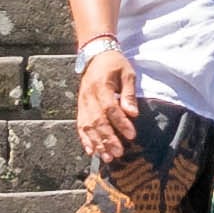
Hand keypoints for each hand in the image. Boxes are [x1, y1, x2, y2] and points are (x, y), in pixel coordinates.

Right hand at [71, 38, 137, 159]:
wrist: (95, 55)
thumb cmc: (115, 64)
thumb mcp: (127, 74)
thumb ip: (129, 94)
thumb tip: (133, 113)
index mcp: (101, 86)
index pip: (110, 108)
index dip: (120, 123)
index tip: (131, 135)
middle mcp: (89, 96)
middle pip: (97, 121)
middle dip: (108, 139)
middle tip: (119, 153)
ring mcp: (82, 103)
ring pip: (87, 126)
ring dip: (97, 143)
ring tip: (107, 157)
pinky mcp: (80, 107)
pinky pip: (80, 126)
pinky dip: (85, 140)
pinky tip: (91, 151)